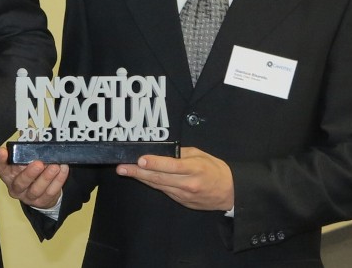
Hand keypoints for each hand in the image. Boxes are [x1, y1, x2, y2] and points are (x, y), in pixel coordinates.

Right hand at [0, 146, 67, 208]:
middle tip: (39, 163)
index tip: (3, 151)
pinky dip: (58, 181)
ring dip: (46, 177)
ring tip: (55, 166)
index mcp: (7, 173)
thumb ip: (29, 145)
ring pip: (36, 189)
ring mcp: (28, 196)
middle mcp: (15, 187)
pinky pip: (50, 192)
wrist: (42, 192)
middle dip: (30, 173)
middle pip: (20, 182)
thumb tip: (32, 131)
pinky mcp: (41, 202)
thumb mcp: (27, 157)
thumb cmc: (31, 169)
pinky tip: (62, 170)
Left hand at [116, 146, 233, 210]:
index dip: (155, 163)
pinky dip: (151, 183)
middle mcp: (188, 183)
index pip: (172, 166)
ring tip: (124, 171)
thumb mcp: (201, 155)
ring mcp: (184, 195)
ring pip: (158, 185)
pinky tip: (140, 177)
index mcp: (195, 169)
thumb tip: (162, 151)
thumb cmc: (215, 170)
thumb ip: (182, 153)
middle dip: (138, 172)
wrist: (230, 193)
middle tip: (121, 168)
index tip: (140, 160)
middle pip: (160, 178)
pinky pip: (163, 190)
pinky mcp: (181, 201)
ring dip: (140, 178)